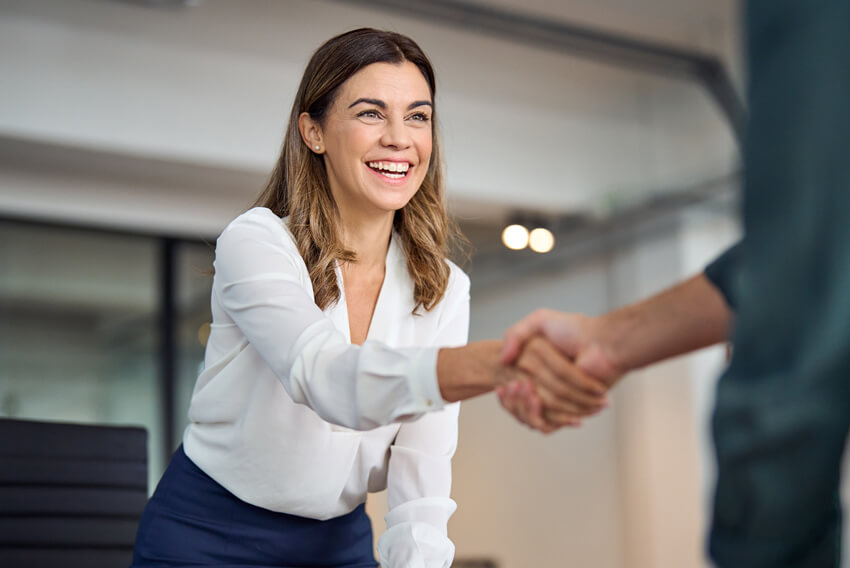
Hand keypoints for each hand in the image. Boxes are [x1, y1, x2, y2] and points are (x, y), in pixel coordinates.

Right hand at [498, 310, 622, 430]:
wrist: (602, 344)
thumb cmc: (575, 330)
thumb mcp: (539, 321)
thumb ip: (515, 334)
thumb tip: (502, 360)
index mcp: (537, 372)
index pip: (513, 392)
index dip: (505, 395)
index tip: (503, 386)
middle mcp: (546, 388)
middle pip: (520, 407)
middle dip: (513, 401)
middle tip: (513, 386)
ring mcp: (558, 400)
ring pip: (530, 417)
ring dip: (523, 407)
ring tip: (526, 389)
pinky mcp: (570, 411)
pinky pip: (548, 424)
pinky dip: (537, 416)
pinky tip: (535, 399)